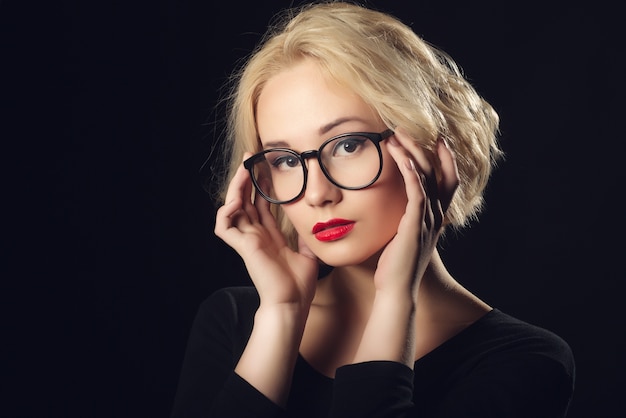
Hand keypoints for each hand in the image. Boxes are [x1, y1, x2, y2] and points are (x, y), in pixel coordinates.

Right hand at [214, 156, 318, 308]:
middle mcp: (256, 235)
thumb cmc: (299, 285)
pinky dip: (226, 212)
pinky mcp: (243, 247)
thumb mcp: (308, 253)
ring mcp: (247, 241)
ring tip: (244, 171)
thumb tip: (315, 223)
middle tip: (250, 158)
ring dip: (235, 188)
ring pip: (232, 208)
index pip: (261, 205)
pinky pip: (224, 227)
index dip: (261, 186)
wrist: (293, 303)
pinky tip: (236, 201)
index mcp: (269, 236)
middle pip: (245, 201)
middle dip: (246, 179)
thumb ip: (305, 237)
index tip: (266, 167)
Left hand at [375, 128, 459, 298]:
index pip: (448, 181)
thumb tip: (395, 207)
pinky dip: (409, 172)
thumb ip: (406, 219)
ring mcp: (428, 220)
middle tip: (408, 128)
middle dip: (425, 147)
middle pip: (438, 172)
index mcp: (436, 217)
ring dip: (412, 153)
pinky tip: (400, 156)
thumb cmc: (396, 265)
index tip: (436, 139)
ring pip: (426, 177)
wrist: (396, 290)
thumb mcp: (404, 237)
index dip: (446, 158)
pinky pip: (416, 192)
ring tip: (397, 134)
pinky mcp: (415, 225)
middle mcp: (436, 216)